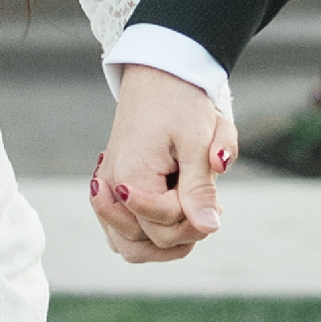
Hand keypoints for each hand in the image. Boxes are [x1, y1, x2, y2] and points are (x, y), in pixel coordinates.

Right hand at [90, 68, 234, 264]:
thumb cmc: (180, 103)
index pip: (163, 226)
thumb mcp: (197, 140)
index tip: (213, 192)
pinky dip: (148, 232)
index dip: (193, 216)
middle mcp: (110, 189)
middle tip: (210, 205)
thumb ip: (200, 188)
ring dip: (164, 240)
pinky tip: (174, 215)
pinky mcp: (111, 190)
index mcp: (129, 177)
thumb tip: (209, 228)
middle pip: (144, 244)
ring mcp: (106, 191)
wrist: (158, 75)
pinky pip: (122, 232)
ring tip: (192, 214)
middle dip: (182, 232)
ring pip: (129, 246)